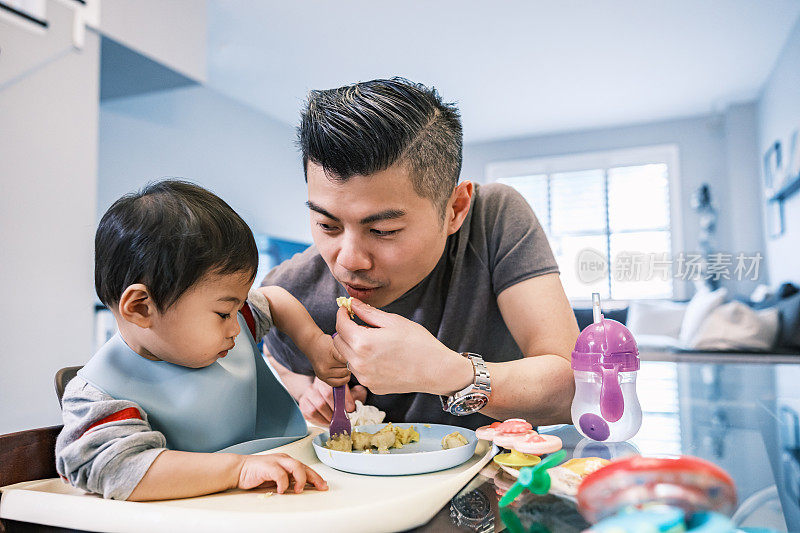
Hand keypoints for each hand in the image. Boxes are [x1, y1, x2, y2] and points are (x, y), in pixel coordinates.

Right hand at [237, 453, 327, 492]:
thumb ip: (288, 480)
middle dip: (315, 477)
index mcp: (287, 462)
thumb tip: (301, 488)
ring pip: (296, 466)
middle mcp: (284, 460)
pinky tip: (281, 490)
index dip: (316, 477)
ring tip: (299, 490)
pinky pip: (280, 474)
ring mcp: (276, 461)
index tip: (323, 486)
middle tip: (321, 487)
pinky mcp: (267, 466)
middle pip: (304, 466)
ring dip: (300, 479)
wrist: (239, 469)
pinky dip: (283, 483)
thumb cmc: (257, 474)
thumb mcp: (276, 478)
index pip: (306, 468)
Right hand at [297, 377, 367, 425]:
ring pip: (318, 407)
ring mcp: (308, 393)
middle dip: (338, 409)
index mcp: (330, 377)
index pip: (337, 385)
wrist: (320, 394)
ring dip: (329, 417)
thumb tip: (359, 396)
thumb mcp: (349, 391)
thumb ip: (356, 393)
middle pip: (326, 396)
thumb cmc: (338, 394)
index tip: (351, 408)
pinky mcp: (303, 404)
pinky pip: (310, 414)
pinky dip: (321, 421)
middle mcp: (317, 383)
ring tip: (337, 421)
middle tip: (345, 417)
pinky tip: (328, 422)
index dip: (345, 398)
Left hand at [305, 333, 349, 386]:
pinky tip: (341, 351)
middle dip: (347, 367)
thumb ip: (333, 376)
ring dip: (346, 360)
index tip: (345, 372)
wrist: (312, 342)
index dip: (345, 378)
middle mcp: (324, 372)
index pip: (339, 383)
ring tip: (339, 355)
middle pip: (345, 373)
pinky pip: (345, 358)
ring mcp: (327, 362)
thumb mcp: (324, 369)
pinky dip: (346, 354)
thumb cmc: (321, 356)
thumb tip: (347, 379)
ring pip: (346, 365)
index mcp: (322, 377)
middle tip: (341, 361)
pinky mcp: (331, 352)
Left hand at [333, 299, 472, 394]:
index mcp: (362, 342)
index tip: (346, 309)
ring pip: (347, 357)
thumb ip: (368, 313)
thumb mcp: (394, 322)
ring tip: (374, 342)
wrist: (436, 370)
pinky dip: (363, 362)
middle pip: (338, 342)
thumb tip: (353, 304)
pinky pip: (359, 370)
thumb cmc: (418, 344)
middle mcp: (359, 362)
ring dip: (353, 348)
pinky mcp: (371, 386)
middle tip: (360, 324)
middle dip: (345, 331)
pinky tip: (381, 357)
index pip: (340, 324)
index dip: (342, 314)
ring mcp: (364, 377)